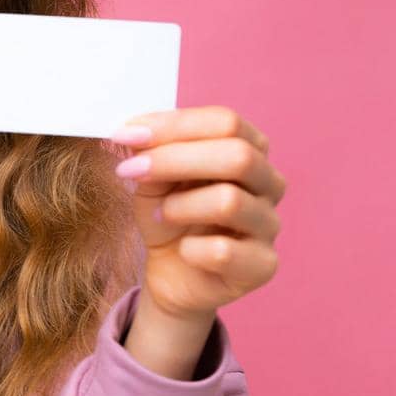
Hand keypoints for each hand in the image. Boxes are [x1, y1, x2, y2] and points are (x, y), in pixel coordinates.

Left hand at [111, 105, 285, 320]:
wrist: (172, 274)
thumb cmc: (169, 218)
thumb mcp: (152, 179)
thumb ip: (149, 152)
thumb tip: (134, 131)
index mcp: (250, 150)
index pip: (227, 122)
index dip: (174, 125)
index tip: (125, 135)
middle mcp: (269, 183)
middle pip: (238, 156)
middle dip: (174, 160)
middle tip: (131, 171)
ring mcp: (270, 225)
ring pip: (230, 201)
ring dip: (180, 206)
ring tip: (162, 215)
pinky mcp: (263, 265)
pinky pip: (223, 251)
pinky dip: (191, 250)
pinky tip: (185, 251)